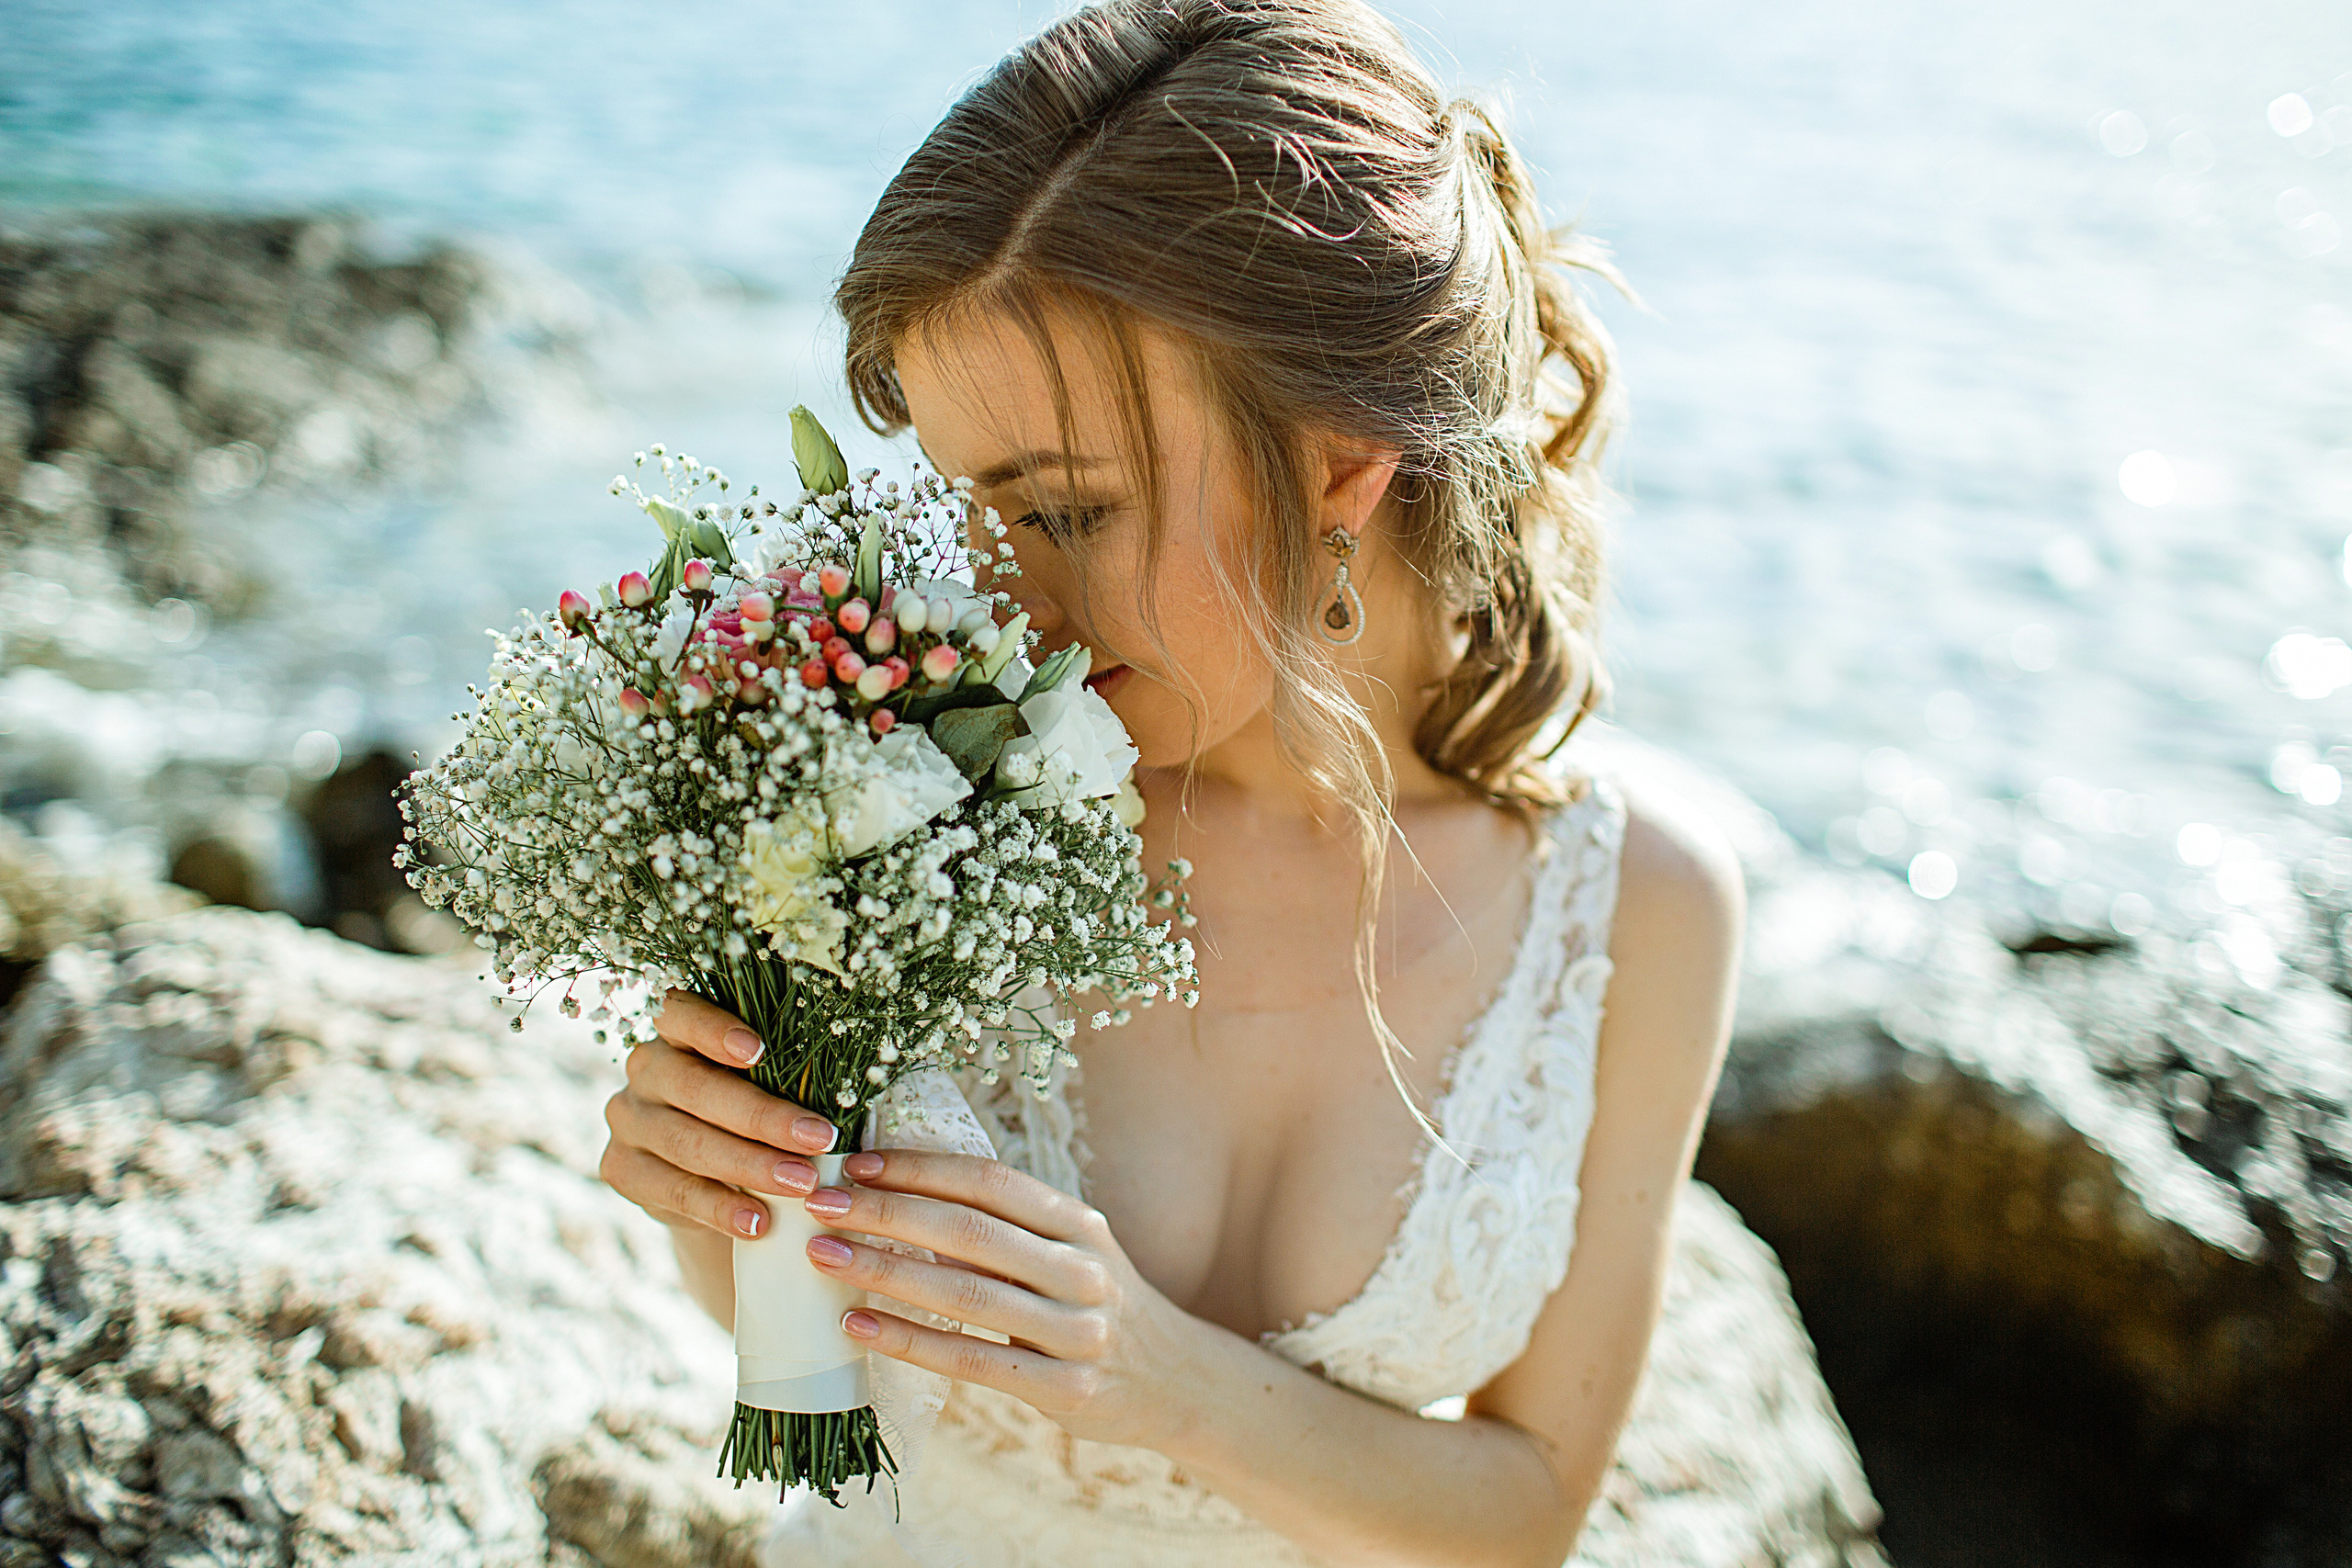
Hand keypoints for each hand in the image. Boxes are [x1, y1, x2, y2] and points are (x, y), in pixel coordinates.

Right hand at [599, 988, 843, 1238]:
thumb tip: (845, 1089)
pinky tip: (758, 1222)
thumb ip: (782, 1078)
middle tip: (819, 1141)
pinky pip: (674, 1191)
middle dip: (763, 1117)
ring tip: (802, 1184)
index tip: (760, 1050)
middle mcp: (644, 1069)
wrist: (705, 1175)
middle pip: (696, 1088)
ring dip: (750, 1166)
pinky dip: (721, 1209)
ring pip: (687, 1143)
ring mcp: (628, 1120)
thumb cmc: (750, 1112)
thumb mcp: (762, 1085)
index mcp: (676, 1031)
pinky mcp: (621, 1169)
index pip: (680, 1014)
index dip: (715, 1029)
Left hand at [801, 1149, 1209, 1451]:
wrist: (1177, 1382)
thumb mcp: (1071, 1252)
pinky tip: (859, 1325)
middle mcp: (1081, 1270)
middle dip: (887, 1212)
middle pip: (970, 1231)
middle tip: (819, 1202)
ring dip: (886, 1271)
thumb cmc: (1098, 1306)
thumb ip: (1007, 1228)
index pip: (990, 1181)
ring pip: (967, 1294)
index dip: (921, 1168)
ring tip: (825, 1255)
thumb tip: (902, 1196)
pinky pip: (972, 1361)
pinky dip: (910, 1341)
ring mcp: (1077, 1332)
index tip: (856, 1162)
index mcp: (1078, 1223)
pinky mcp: (1064, 1389)